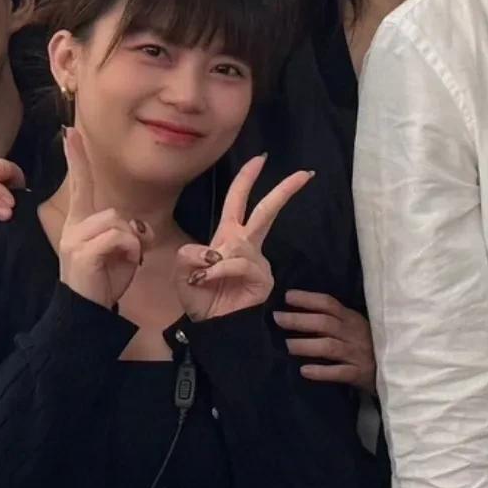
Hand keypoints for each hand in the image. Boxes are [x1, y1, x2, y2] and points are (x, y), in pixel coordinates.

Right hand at [57, 127, 149, 309]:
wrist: (85, 312)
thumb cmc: (104, 282)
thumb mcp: (119, 253)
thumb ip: (124, 232)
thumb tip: (136, 226)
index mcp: (79, 223)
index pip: (80, 185)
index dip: (76, 158)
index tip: (70, 132)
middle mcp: (73, 226)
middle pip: (115, 212)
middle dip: (131, 233)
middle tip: (132, 256)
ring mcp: (74, 238)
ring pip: (117, 222)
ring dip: (131, 244)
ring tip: (124, 263)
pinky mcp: (81, 252)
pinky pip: (117, 237)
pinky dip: (129, 250)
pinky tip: (124, 265)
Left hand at [175, 155, 313, 321]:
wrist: (213, 328)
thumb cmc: (201, 299)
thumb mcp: (183, 273)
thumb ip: (188, 255)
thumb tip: (207, 251)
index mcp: (228, 237)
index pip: (238, 201)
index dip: (247, 178)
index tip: (261, 159)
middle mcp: (246, 246)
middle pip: (266, 211)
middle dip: (283, 190)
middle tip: (304, 173)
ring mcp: (258, 262)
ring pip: (239, 244)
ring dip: (216, 260)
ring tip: (202, 278)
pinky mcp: (263, 279)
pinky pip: (239, 263)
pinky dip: (219, 269)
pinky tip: (208, 280)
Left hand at [274, 291, 375, 389]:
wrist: (397, 370)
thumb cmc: (369, 345)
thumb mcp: (355, 328)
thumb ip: (334, 321)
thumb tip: (300, 314)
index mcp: (352, 319)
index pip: (329, 304)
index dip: (308, 299)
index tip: (287, 297)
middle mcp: (354, 333)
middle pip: (325, 323)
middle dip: (299, 319)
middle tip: (277, 319)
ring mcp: (357, 354)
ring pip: (329, 346)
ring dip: (306, 345)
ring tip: (287, 346)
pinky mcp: (359, 373)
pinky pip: (339, 372)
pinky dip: (321, 371)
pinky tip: (304, 370)